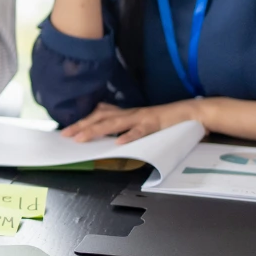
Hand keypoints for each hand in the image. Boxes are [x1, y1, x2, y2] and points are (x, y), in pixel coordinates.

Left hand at [60, 100, 201, 142]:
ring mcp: (142, 118)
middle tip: (65, 135)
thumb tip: (109, 134)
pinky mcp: (155, 124)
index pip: (99, 116)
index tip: (66, 130)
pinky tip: (119, 142)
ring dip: (97, 130)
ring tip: (82, 138)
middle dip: (82, 126)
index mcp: (126, 114)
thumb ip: (124, 124)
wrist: (189, 112)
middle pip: (101, 119)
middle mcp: (130, 114)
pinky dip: (130, 136)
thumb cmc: (164, 119)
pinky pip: (141, 131)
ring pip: (115, 123)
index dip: (82, 122)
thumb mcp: (140, 121)